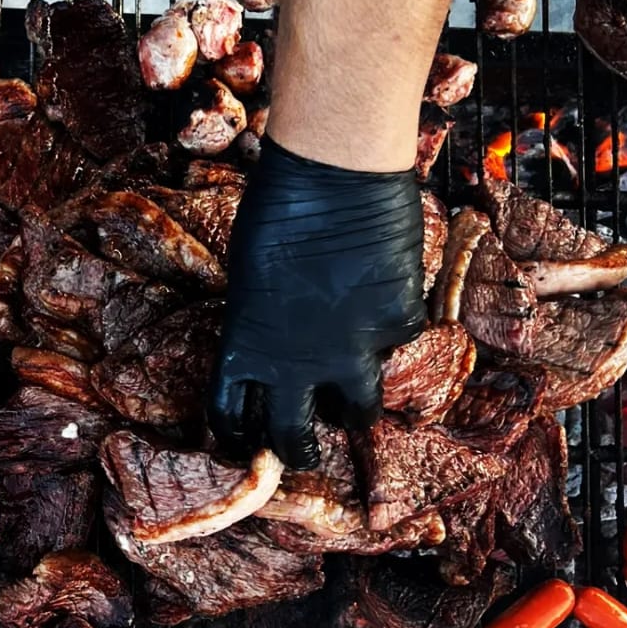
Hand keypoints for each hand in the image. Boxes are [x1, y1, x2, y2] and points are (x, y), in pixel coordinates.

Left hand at [208, 137, 425, 468]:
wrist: (333, 175)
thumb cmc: (276, 210)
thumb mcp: (250, 278)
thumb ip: (263, 322)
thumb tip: (279, 340)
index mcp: (246, 349)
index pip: (230, 417)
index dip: (239, 435)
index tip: (249, 439)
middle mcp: (297, 364)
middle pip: (295, 438)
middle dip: (301, 452)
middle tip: (307, 452)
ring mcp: (352, 351)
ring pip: (358, 410)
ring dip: (354, 410)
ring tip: (355, 405)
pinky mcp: (396, 327)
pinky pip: (395, 343)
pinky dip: (389, 332)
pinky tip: (384, 303)